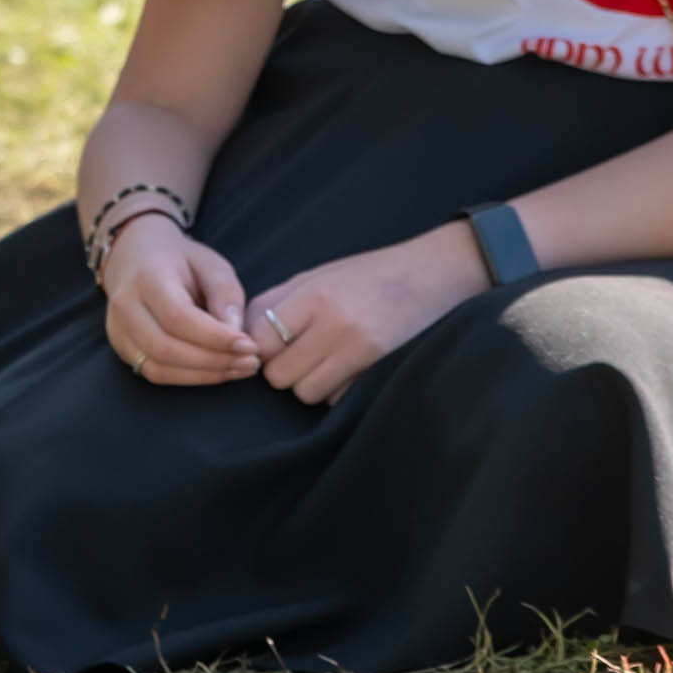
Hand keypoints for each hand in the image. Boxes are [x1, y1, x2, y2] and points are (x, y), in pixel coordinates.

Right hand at [100, 215, 256, 385]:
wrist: (137, 257)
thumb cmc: (181, 261)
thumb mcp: (211, 264)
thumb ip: (225, 295)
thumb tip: (237, 334)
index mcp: (147, 276)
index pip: (177, 316)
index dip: (214, 337)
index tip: (250, 345)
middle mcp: (125, 305)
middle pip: (165, 348)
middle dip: (213, 361)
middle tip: (249, 363)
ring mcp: (118, 329)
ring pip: (158, 368)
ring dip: (203, 375)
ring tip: (238, 369)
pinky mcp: (121, 347)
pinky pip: (154, 373)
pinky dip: (189, 378)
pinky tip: (216, 371)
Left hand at [244, 222, 490, 404]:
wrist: (430, 274)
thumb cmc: (366, 274)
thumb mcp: (317, 275)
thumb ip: (277, 302)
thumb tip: (242, 332)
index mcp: (313, 294)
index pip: (260, 338)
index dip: (259, 346)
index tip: (269, 342)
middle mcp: (332, 322)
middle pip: (278, 374)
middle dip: (280, 369)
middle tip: (294, 355)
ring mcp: (357, 347)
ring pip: (303, 392)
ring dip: (305, 383)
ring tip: (319, 362)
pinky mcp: (375, 366)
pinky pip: (334, 398)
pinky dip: (332, 390)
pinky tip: (343, 368)